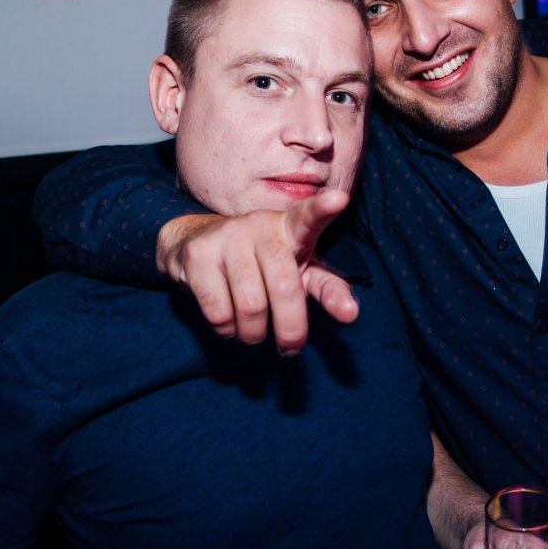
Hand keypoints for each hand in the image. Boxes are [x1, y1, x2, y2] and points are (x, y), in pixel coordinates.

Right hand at [155, 190, 357, 353]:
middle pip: (285, 288)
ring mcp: (227, 237)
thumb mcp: (299, 271)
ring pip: (251, 306)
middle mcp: (260, 225)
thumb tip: (351, 314)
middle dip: (291, 330)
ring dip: (255, 333)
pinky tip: (229, 323)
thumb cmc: (262, 262)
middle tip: (289, 348)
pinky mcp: (198, 255)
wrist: (196, 244)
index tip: (340, 200)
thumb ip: (328, 289)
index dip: (324, 209)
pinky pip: (218, 311)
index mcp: (291, 227)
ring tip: (254, 332)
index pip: (309, 217)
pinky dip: (227, 329)